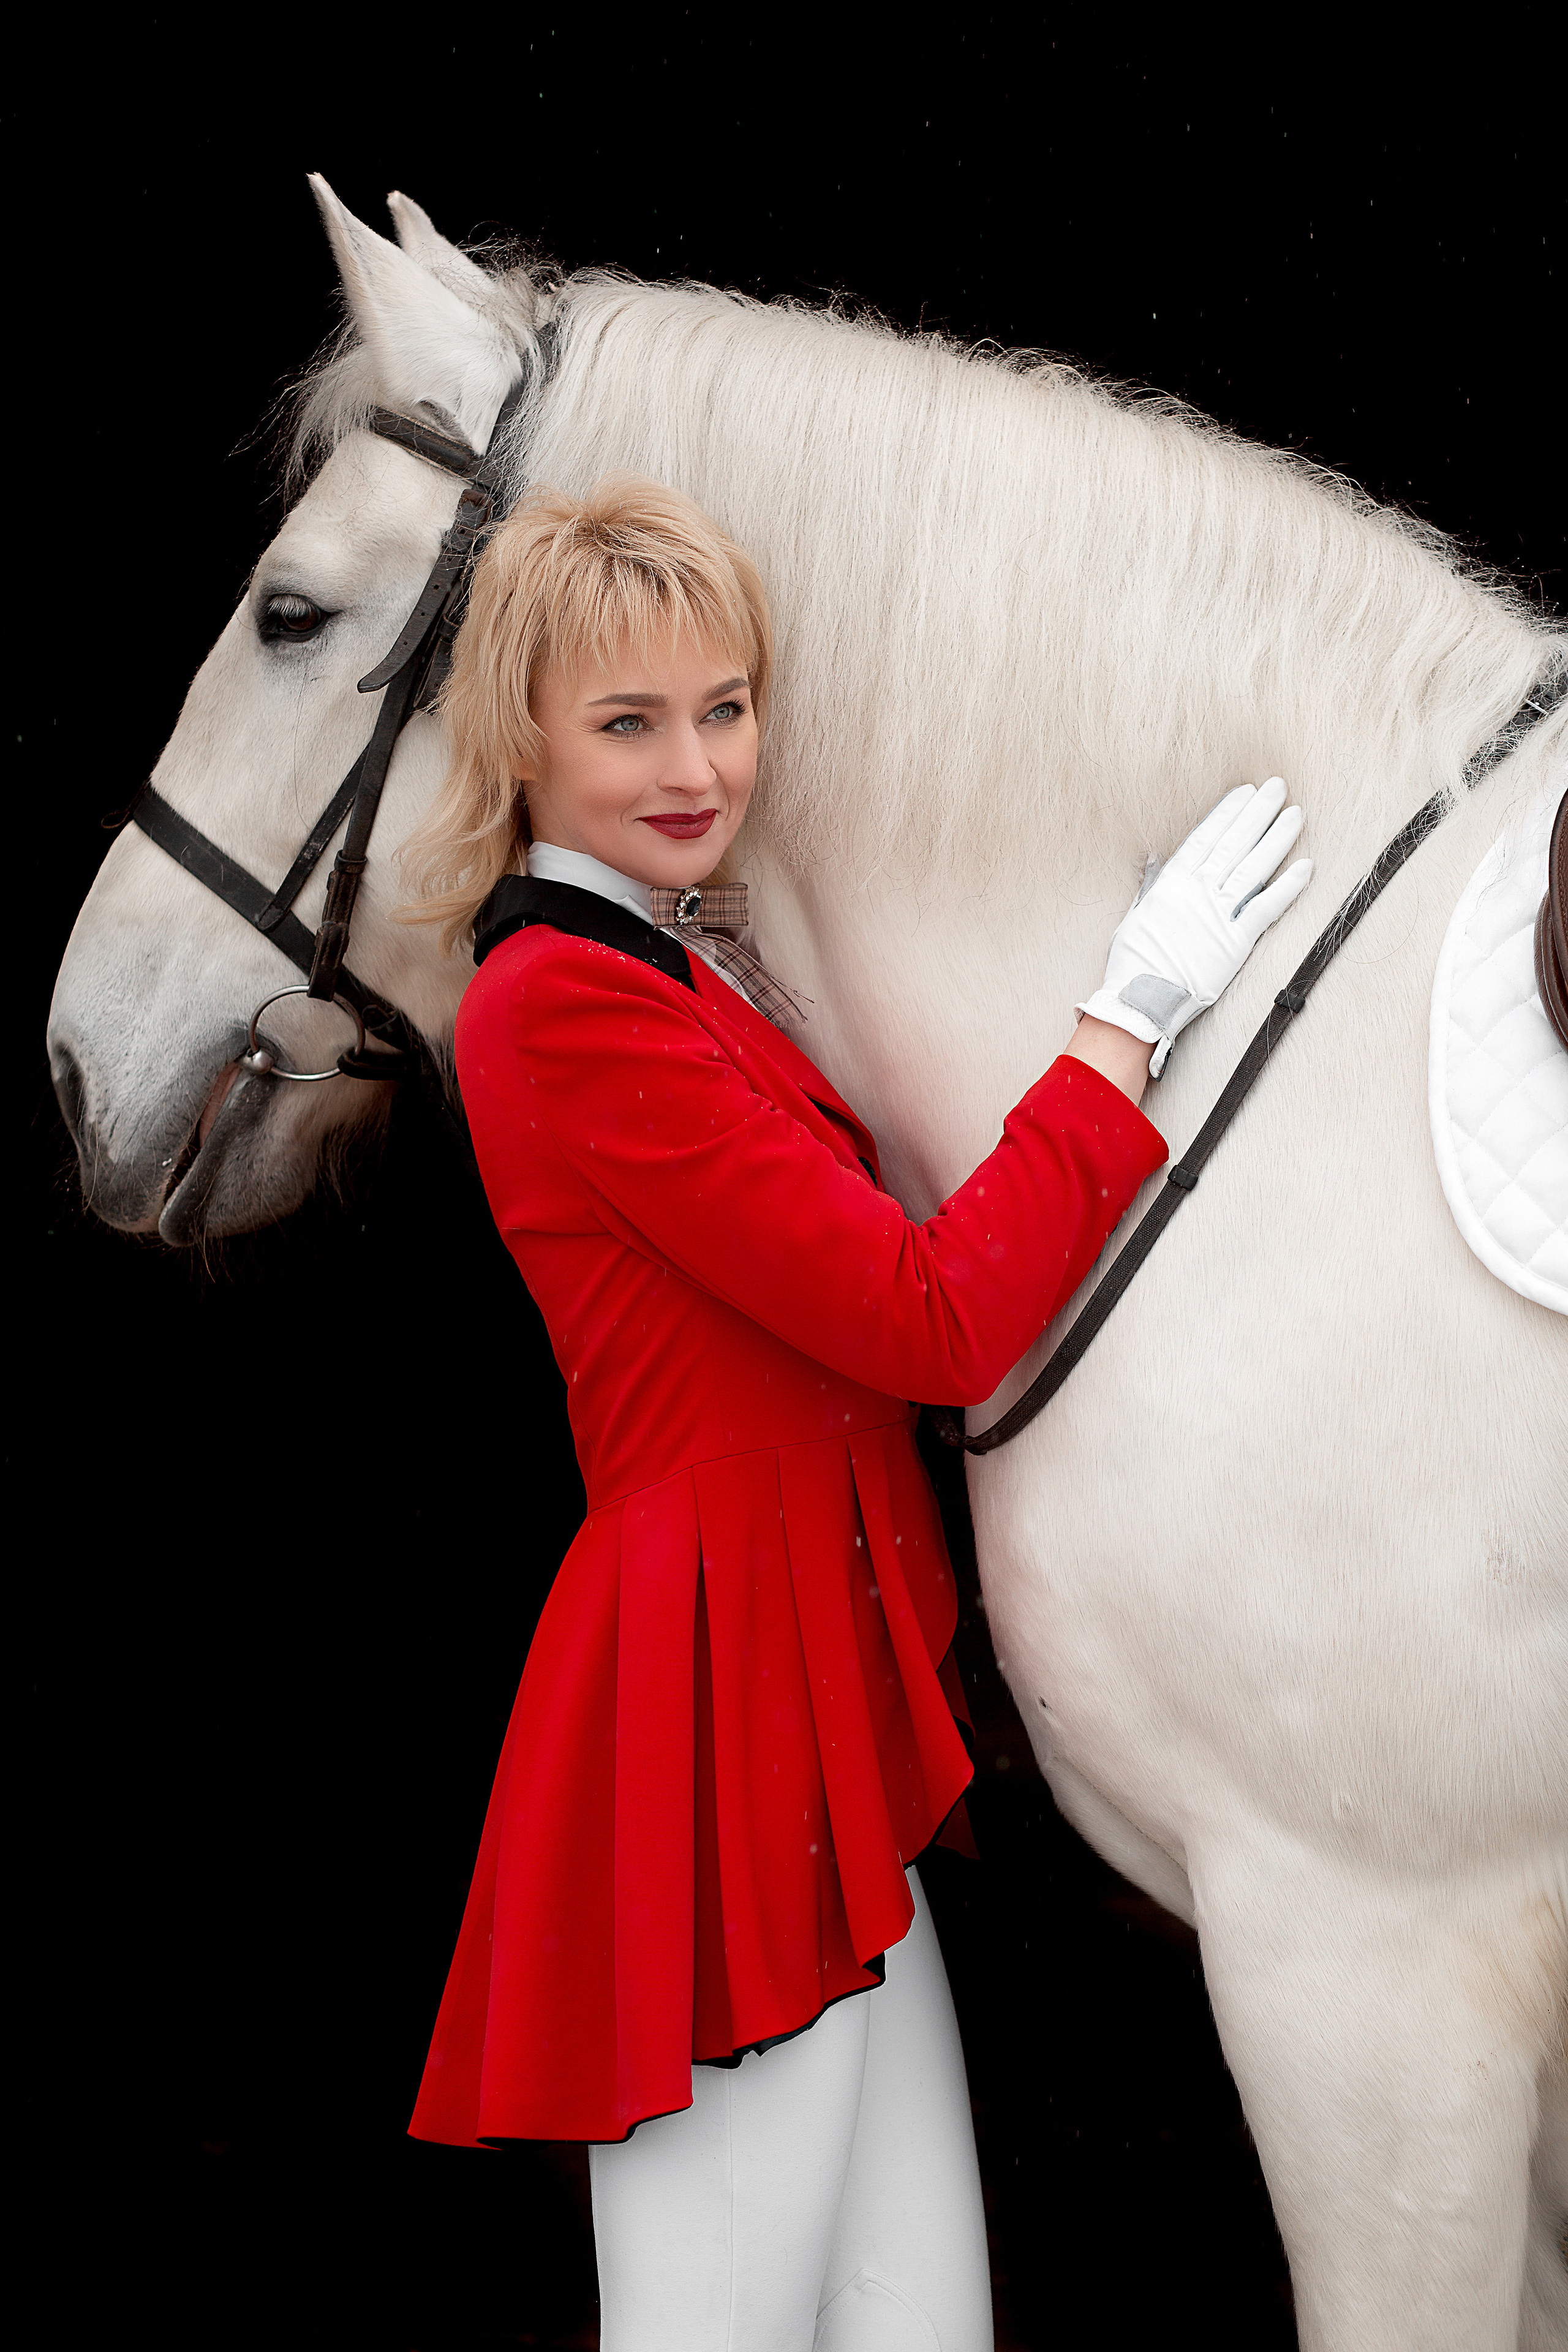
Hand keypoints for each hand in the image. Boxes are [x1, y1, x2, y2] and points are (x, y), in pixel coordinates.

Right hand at [1076, 779, 1310, 1075]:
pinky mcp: (1236, 943)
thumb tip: (1157, 862)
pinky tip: (1305, 867)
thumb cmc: (1132, 964)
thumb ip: (1150, 888)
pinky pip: (1266, 909)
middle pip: (1233, 844)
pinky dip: (1287, 888)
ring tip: (1296, 814)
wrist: (1139, 1001)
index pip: (1204, 838)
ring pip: (1253, 869)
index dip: (1227, 813)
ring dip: (1277, 839)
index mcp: (1171, 884)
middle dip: (1257, 813)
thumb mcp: (1134, 918)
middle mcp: (1197, 893)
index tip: (1244, 792)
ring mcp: (1218, 916)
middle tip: (1277, 787)